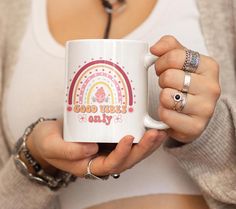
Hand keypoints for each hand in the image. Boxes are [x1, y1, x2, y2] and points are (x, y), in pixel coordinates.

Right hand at [27, 120, 166, 176]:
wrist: (49, 137)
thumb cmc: (48, 142)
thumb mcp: (51, 146)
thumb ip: (68, 151)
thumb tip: (92, 149)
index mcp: (89, 166)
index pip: (110, 164)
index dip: (122, 153)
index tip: (129, 138)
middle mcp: (102, 160)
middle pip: (128, 160)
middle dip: (144, 149)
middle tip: (155, 134)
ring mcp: (107, 149)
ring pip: (132, 152)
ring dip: (147, 143)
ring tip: (159, 131)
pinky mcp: (109, 138)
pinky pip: (128, 140)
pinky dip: (141, 135)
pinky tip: (149, 125)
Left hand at [150, 35, 220, 142]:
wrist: (194, 112)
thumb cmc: (186, 84)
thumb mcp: (181, 60)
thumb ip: (168, 46)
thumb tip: (155, 48)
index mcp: (209, 66)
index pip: (174, 56)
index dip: (161, 62)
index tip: (162, 68)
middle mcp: (211, 87)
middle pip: (168, 77)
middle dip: (162, 81)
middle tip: (167, 85)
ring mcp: (206, 109)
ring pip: (166, 96)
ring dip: (162, 98)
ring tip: (170, 98)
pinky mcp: (196, 127)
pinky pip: (166, 115)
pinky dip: (163, 113)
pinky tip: (171, 112)